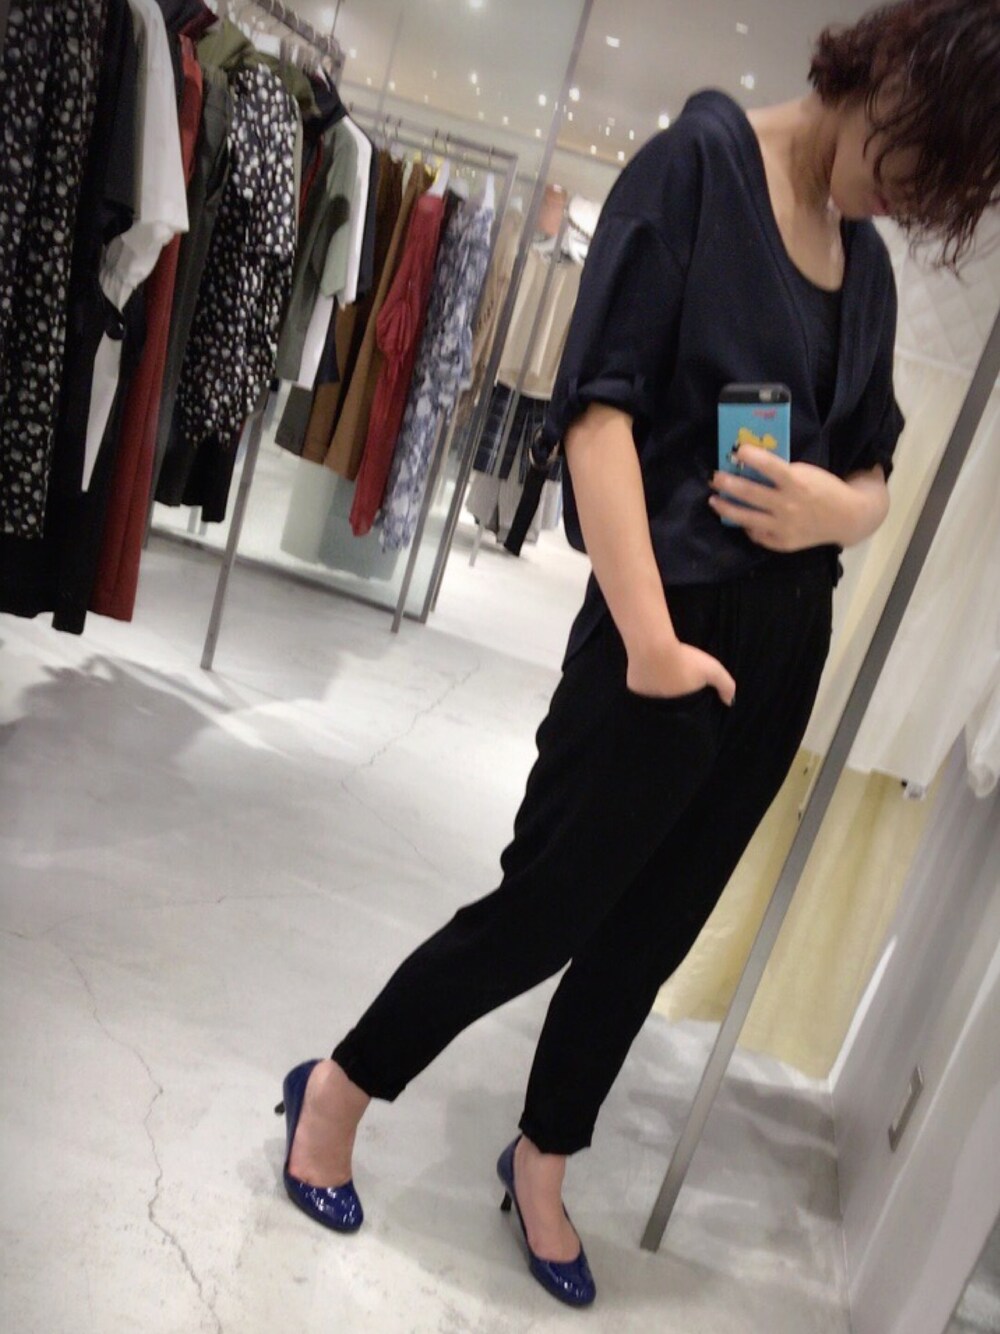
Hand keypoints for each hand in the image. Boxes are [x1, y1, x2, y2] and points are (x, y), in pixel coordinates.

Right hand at [626, 634, 735, 706]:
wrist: (652, 647)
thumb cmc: (684, 660)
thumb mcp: (712, 670)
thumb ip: (725, 685)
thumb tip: (730, 701)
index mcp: (680, 707)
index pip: (688, 717)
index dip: (692, 710)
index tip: (694, 700)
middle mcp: (660, 709)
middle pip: (670, 710)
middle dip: (675, 702)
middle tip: (679, 688)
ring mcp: (644, 701)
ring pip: (655, 701)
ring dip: (660, 694)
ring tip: (666, 680)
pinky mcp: (632, 690)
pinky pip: (642, 692)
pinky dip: (647, 686)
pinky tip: (652, 674)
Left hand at [708, 444, 849, 550]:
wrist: (846, 518)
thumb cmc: (823, 489)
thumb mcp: (807, 474)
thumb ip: (782, 472)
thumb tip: (750, 467)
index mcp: (797, 483)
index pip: (771, 467)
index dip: (753, 457)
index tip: (739, 450)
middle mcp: (788, 505)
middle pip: (750, 494)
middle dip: (728, 484)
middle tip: (715, 477)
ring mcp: (783, 526)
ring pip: (746, 518)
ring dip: (726, 508)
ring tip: (714, 500)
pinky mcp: (782, 542)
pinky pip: (757, 534)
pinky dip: (746, 526)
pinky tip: (739, 519)